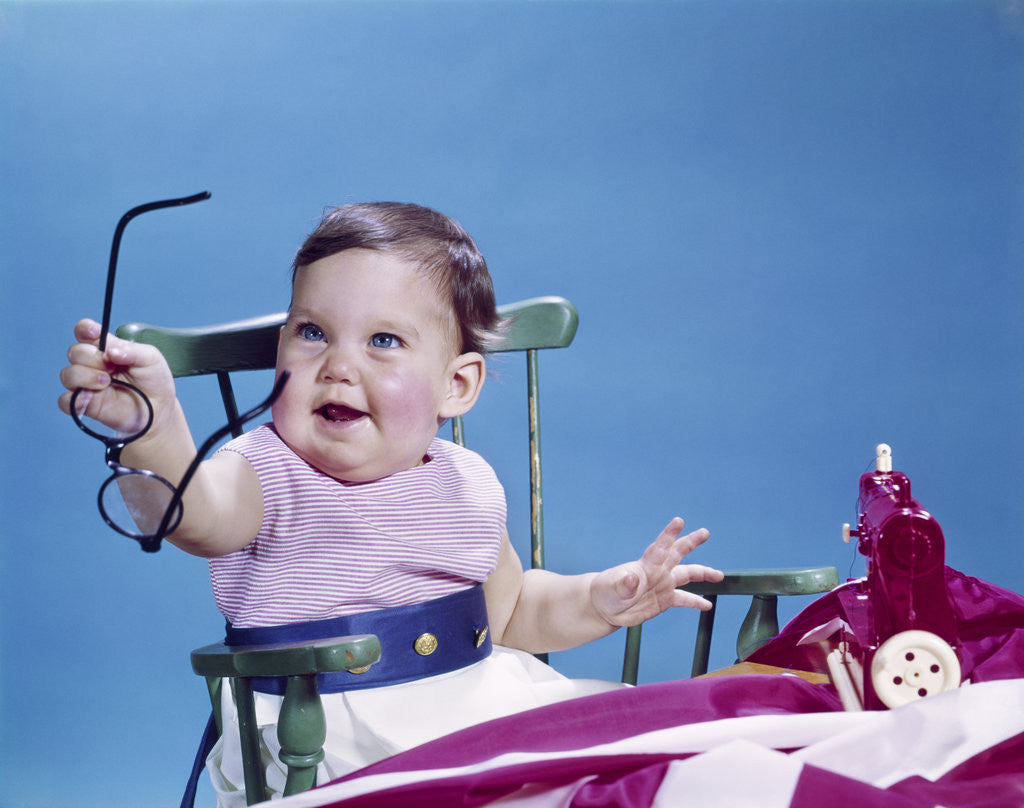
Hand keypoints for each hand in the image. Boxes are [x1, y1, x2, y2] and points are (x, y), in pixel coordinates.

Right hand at [58, 318, 175, 435]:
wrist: (158, 410)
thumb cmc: (153, 381)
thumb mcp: (151, 359)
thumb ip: (132, 350)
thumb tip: (110, 351)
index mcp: (107, 348)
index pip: (86, 332)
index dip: (85, 329)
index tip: (92, 332)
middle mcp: (93, 364)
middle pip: (75, 352)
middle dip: (91, 357)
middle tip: (111, 367)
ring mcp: (86, 384)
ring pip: (68, 374)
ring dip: (85, 376)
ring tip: (106, 382)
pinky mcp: (84, 405)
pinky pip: (65, 401)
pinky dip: (74, 399)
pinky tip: (90, 398)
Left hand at [590, 517, 723, 626]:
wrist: (606, 607)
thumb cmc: (606, 593)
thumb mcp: (613, 589)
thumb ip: (624, 584)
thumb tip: (632, 578)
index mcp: (645, 566)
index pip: (659, 547)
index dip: (669, 534)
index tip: (679, 521)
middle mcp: (658, 571)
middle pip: (678, 553)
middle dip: (691, 542)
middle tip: (705, 532)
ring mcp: (663, 584)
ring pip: (687, 575)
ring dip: (703, 574)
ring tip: (720, 576)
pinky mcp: (665, 599)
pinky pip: (684, 599)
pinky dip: (696, 602)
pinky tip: (707, 606)